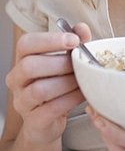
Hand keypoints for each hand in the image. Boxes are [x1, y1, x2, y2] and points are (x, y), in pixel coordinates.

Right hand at [6, 23, 91, 144]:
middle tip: (79, 64)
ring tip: (82, 80)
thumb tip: (82, 29)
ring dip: (66, 83)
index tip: (74, 40)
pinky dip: (70, 99)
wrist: (49, 120)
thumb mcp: (66, 60)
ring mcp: (22, 101)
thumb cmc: (58, 84)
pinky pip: (50, 108)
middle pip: (29, 66)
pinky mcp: (33, 121)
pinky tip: (82, 94)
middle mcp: (17, 79)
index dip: (50, 39)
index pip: (26, 43)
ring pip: (39, 89)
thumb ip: (74, 42)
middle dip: (60, 63)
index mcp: (22, 59)